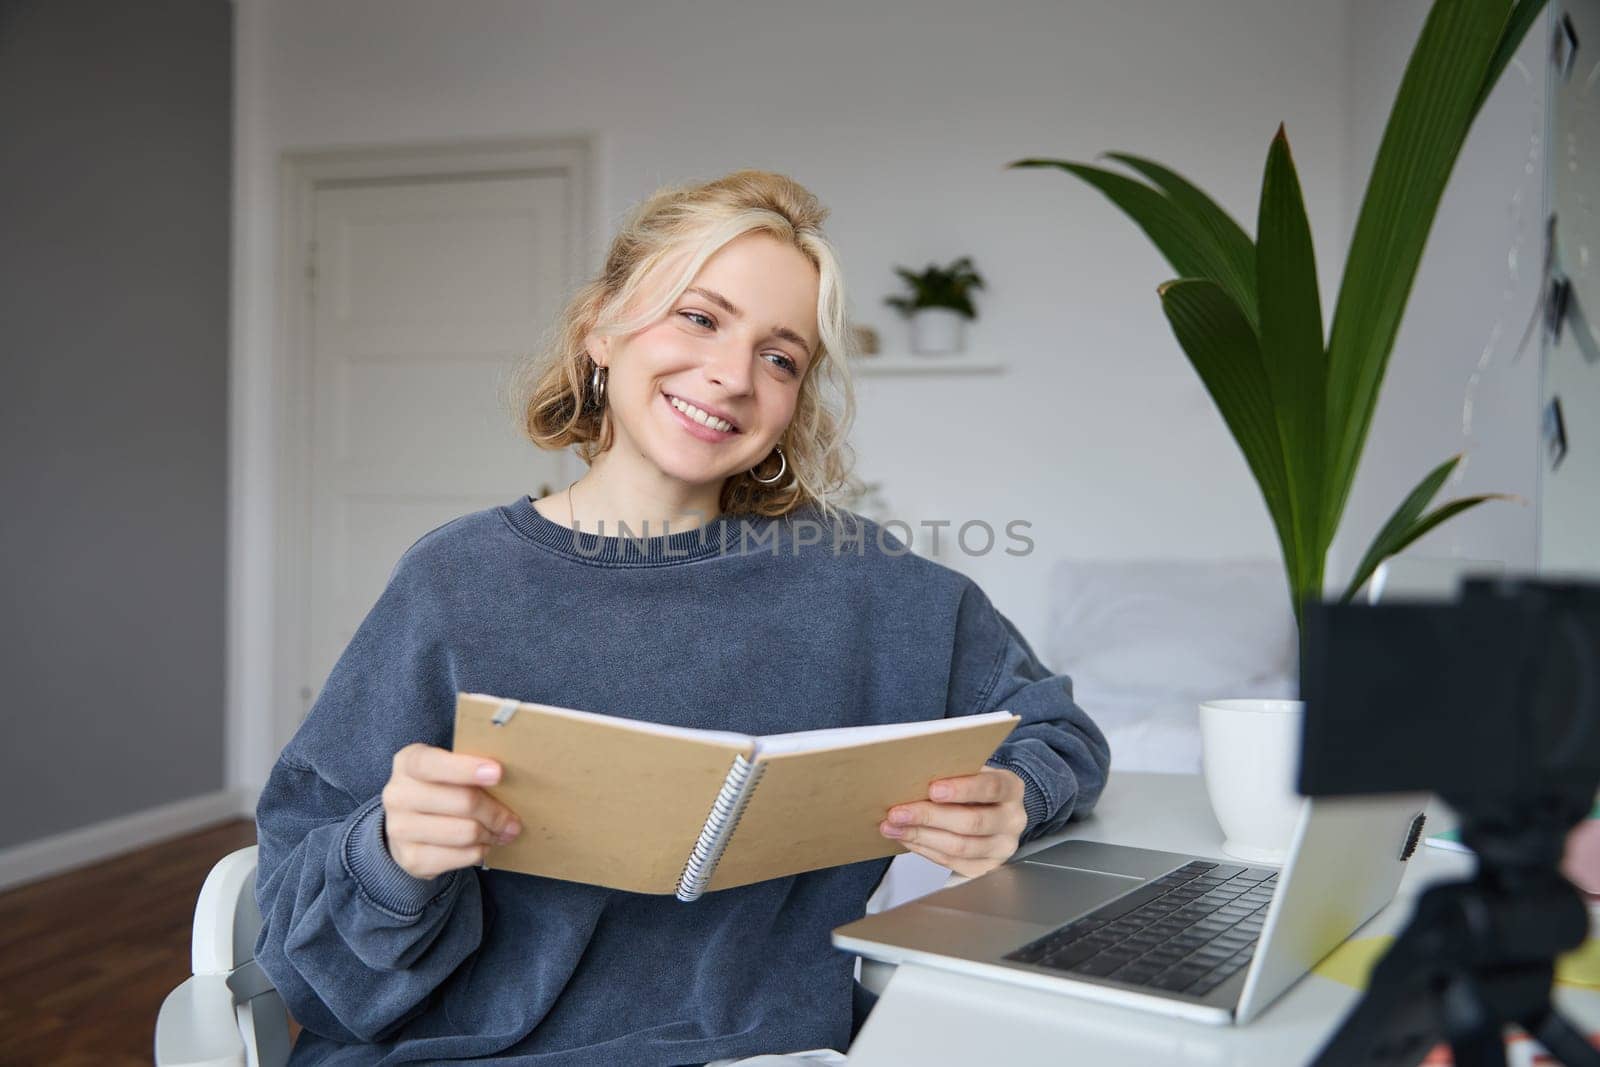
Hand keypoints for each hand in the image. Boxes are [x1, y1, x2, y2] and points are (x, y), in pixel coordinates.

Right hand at [381, 743, 522, 879]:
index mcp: (408, 762)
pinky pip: (461, 856)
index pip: (432, 764)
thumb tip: (514, 781)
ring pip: (465, 832)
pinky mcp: (410, 858)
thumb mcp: (449, 768)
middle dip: (496, 813)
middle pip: (462, 801)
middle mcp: (397, 795)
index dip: (466, 768)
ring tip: (500, 832)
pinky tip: (481, 845)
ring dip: (491, 834)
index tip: (498, 773)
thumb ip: (472, 768)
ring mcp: (400, 829)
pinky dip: (479, 852)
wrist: (409, 825)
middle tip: (513, 820)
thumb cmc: (440, 789)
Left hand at [879, 767, 1027, 877]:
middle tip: (898, 812)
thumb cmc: (976, 788)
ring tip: (893, 827)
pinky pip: (951, 862)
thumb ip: (952, 774)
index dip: (961, 789)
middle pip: (971, 822)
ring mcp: (1001, 848)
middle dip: (929, 817)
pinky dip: (924, 849)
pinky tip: (906, 838)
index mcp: (1011, 789)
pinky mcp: (986, 867)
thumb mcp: (972, 773)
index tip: (932, 789)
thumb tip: (911, 777)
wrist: (994, 811)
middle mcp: (1012, 820)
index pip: (990, 788)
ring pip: (959, 846)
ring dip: (920, 837)